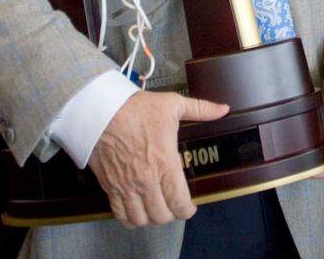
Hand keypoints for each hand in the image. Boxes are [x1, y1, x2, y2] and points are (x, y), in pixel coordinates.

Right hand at [88, 91, 227, 227]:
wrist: (101, 110)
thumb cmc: (137, 108)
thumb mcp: (173, 104)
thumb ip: (201, 109)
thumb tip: (223, 109)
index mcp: (165, 163)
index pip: (179, 202)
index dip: (187, 210)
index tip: (190, 207)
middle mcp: (146, 180)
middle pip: (161, 215)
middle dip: (171, 214)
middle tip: (173, 206)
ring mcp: (126, 186)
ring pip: (141, 219)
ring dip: (151, 218)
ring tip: (156, 209)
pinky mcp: (110, 186)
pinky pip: (120, 214)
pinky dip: (129, 218)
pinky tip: (136, 211)